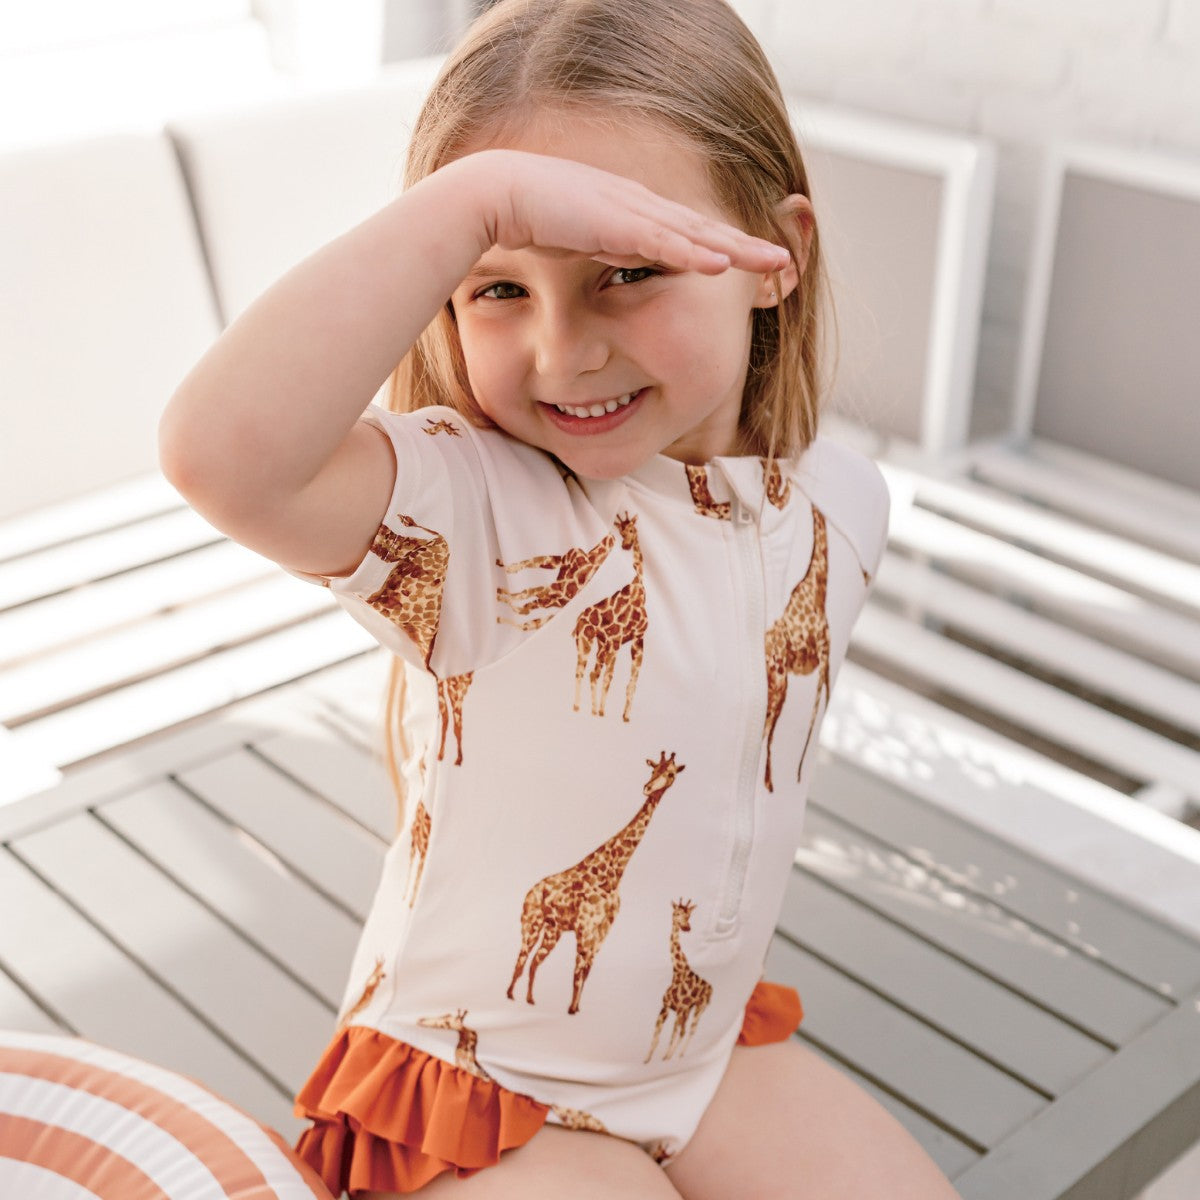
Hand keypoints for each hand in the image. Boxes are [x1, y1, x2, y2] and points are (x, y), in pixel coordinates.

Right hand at [455, 148, 791, 275]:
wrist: (495, 194)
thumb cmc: (529, 217)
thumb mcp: (580, 240)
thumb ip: (605, 251)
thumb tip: (621, 268)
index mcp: (633, 213)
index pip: (688, 232)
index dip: (722, 247)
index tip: (752, 262)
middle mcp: (639, 207)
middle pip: (704, 230)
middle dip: (745, 246)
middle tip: (783, 260)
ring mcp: (629, 211)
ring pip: (694, 234)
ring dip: (733, 249)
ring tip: (770, 261)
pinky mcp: (613, 221)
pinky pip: (662, 241)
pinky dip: (692, 252)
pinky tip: (719, 263)